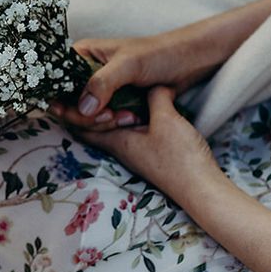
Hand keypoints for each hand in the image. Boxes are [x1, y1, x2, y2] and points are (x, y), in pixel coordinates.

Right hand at [54, 30, 217, 128]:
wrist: (189, 61)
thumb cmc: (159, 54)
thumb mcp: (129, 64)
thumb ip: (103, 82)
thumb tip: (83, 108)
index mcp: (82, 55)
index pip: (55, 82)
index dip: (62, 100)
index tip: (83, 111)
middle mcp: (85, 72)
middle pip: (67, 103)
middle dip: (86, 117)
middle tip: (110, 118)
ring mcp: (100, 89)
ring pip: (84, 115)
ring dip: (102, 123)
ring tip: (128, 118)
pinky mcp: (114, 102)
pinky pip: (102, 120)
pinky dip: (113, 125)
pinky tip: (133, 120)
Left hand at [76, 87, 221, 201]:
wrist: (203, 188)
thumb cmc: (181, 158)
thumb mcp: (166, 119)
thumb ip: (154, 97)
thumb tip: (152, 84)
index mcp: (115, 139)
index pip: (79, 125)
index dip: (70, 108)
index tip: (67, 89)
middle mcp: (120, 146)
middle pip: (93, 124)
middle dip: (89, 105)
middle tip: (90, 83)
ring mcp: (134, 150)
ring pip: (112, 125)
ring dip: (111, 108)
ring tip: (114, 87)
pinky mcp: (150, 150)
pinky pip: (129, 128)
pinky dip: (128, 113)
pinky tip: (140, 101)